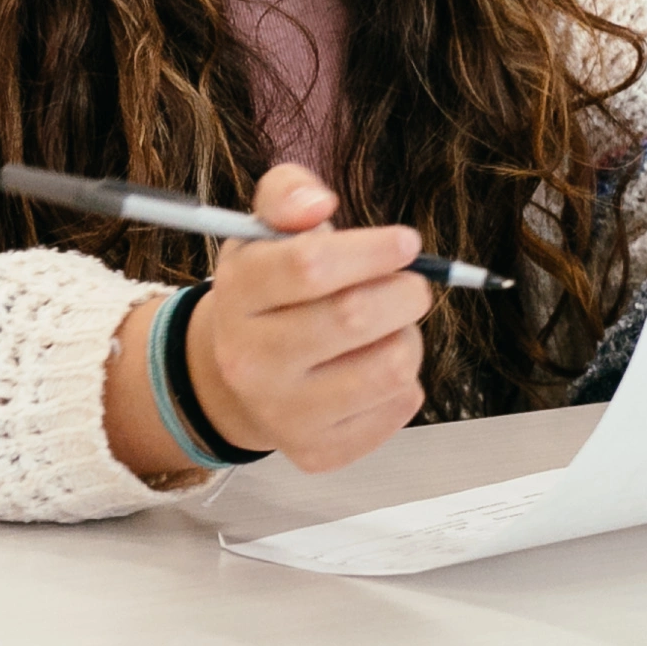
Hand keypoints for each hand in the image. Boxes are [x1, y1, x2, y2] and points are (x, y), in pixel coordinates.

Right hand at [116, 162, 430, 477]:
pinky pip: (398, 408)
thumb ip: (289, 194)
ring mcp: (282, 412)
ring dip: (408, 337)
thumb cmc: (270, 291)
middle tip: (409, 285)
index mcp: (238, 294)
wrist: (238, 375)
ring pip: (390, 367)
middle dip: (405, 291)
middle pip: (356, 317)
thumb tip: (317, 205)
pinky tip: (376, 366)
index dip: (373, 249)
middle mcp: (250, 360)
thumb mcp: (264, 230)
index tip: (405, 243)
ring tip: (389, 328)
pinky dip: (406, 381)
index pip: (310, 266)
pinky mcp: (316, 451)